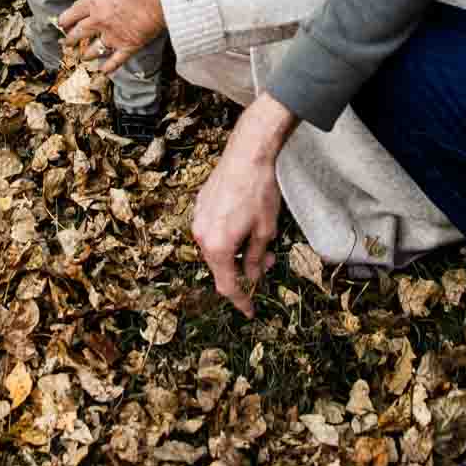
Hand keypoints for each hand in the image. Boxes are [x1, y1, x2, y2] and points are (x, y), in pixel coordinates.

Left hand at [60, 0, 164, 74]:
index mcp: (95, 1)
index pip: (72, 13)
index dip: (65, 20)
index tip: (63, 24)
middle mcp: (99, 20)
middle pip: (78, 33)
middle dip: (70, 39)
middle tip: (67, 42)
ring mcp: (113, 35)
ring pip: (93, 50)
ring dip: (86, 54)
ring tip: (83, 57)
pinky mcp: (128, 46)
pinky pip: (115, 61)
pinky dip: (109, 67)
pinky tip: (104, 71)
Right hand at [192, 93, 295, 315]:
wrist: (247, 154)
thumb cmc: (258, 191)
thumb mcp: (265, 230)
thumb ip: (256, 258)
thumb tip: (252, 276)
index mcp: (217, 247)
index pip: (228, 285)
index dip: (241, 300)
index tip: (250, 310)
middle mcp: (202, 235)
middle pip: (221, 266)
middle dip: (243, 269)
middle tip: (267, 260)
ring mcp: (199, 219)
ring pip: (217, 247)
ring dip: (236, 250)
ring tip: (259, 237)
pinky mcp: (200, 205)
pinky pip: (213, 230)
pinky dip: (228, 234)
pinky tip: (244, 222)